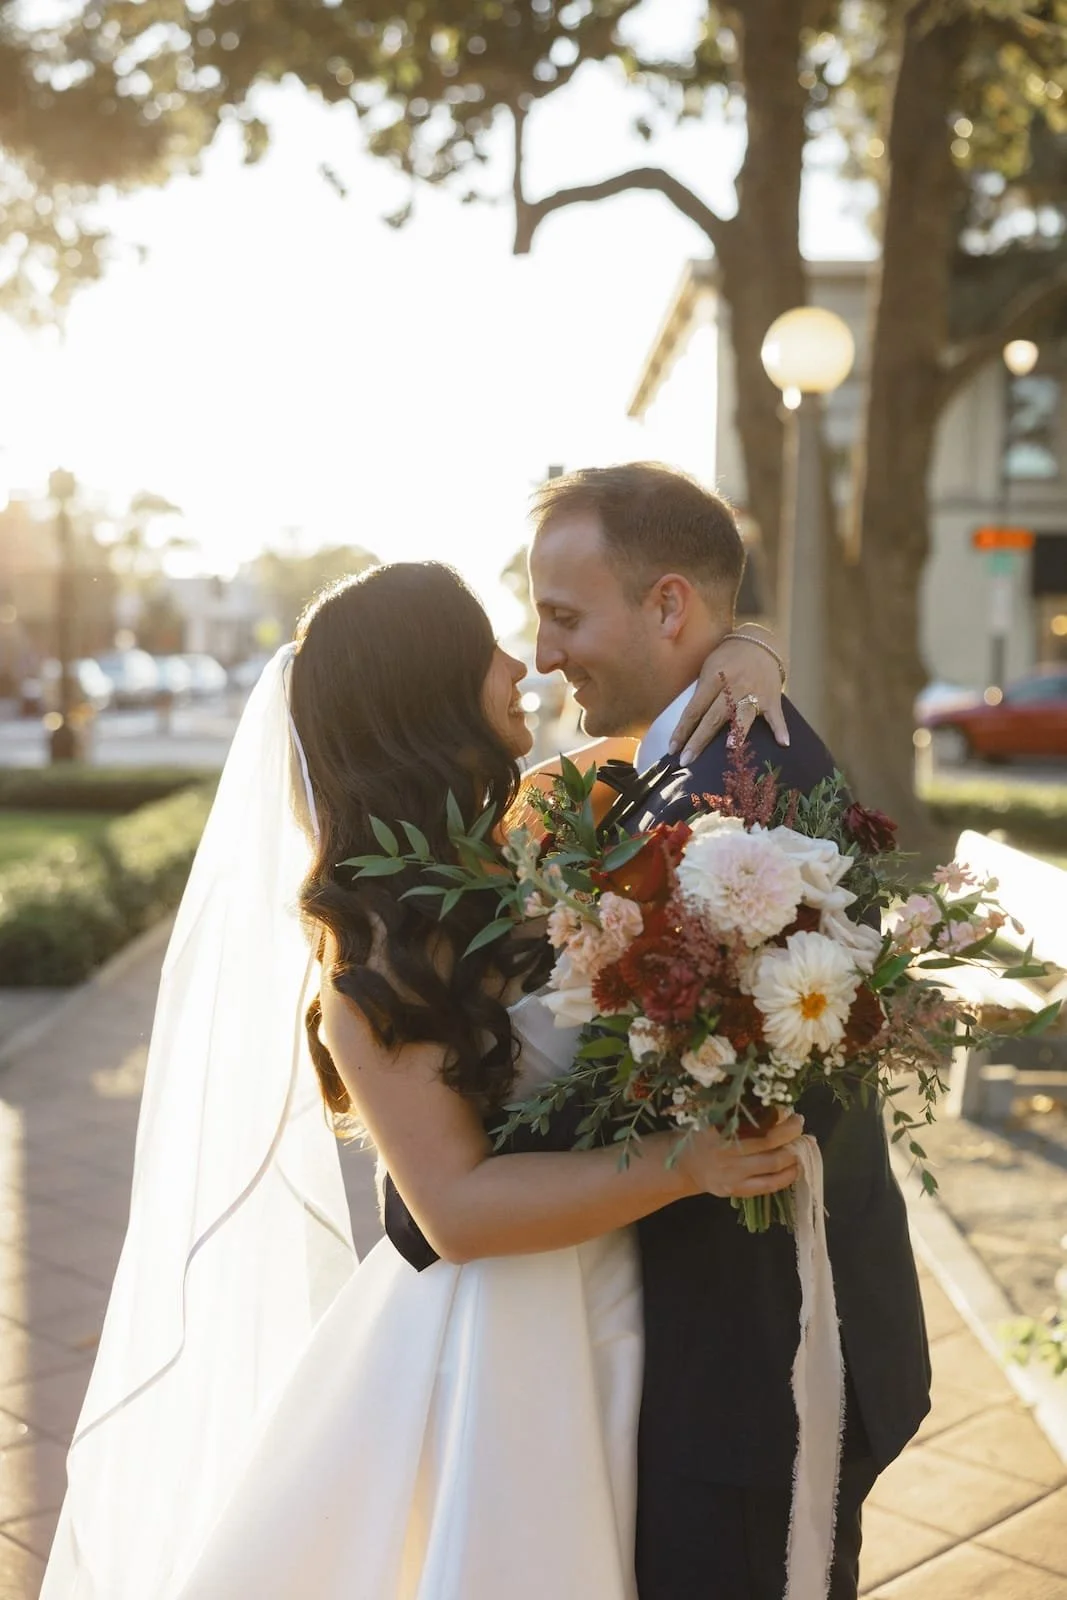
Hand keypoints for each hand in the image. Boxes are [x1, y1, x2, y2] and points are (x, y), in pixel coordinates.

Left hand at [668, 629, 788, 764]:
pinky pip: (776, 716)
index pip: (694, 709)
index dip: (682, 730)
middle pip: (714, 717)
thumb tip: (690, 720)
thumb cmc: (728, 657)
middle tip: (686, 760)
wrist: (760, 641)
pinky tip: (783, 743)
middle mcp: (733, 687)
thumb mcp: (708, 666)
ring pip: (743, 715)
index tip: (672, 749)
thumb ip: (701, 691)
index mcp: (714, 678)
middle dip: (699, 740)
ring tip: (732, 748)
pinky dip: (780, 729)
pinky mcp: (772, 698)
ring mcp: (754, 692)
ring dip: (738, 731)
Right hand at [674, 1113, 803, 1200]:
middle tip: (799, 1123)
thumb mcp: (715, 1119)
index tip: (788, 1110)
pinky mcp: (737, 1190)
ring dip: (793, 1154)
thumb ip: (740, 1115)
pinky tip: (796, 1168)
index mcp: (720, 1130)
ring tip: (803, 1144)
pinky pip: (768, 1186)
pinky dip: (787, 1177)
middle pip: (768, 1143)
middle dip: (791, 1132)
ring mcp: (733, 1174)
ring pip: (772, 1165)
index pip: (755, 1122)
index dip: (777, 1117)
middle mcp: (727, 1153)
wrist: (685, 1166)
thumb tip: (777, 1109)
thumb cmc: (705, 1135)